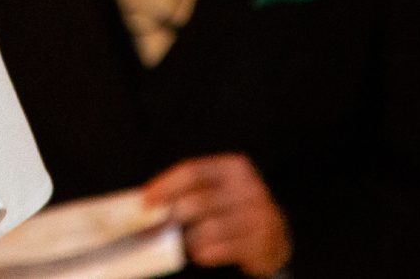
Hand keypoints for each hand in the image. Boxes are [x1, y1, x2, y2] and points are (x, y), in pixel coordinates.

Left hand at [143, 154, 292, 275]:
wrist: (274, 236)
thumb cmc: (234, 210)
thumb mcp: (218, 191)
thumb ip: (190, 192)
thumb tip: (149, 203)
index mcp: (234, 167)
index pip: (192, 172)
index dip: (166, 186)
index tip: (145, 201)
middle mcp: (250, 188)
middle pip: (198, 200)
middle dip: (171, 216)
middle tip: (152, 228)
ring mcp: (259, 216)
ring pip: (209, 228)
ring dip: (188, 238)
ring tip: (182, 241)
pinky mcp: (262, 243)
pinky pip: (221, 249)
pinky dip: (204, 253)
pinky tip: (200, 253)